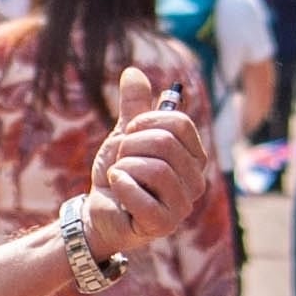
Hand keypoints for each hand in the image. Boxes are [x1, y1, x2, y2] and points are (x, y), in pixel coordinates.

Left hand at [81, 65, 211, 259]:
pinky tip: (117, 190)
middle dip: (129, 147)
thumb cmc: (119, 174)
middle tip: (122, 161)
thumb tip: (132, 71)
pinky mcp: (163, 224)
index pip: (178, 123)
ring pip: (154, 168)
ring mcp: (182, 205)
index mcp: (193, 156)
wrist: (99, 210)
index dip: (145, 122)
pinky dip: (120, 186)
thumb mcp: (124, 135)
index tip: (130, 135)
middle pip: (164, 143)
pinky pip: (140, 195)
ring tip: (120, 177)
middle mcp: (196, 181)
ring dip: (123, 167)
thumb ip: (133, 106)